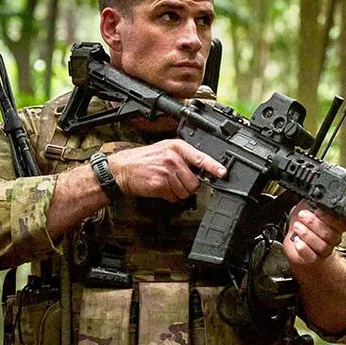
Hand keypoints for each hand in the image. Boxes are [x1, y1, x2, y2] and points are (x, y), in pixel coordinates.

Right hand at [105, 139, 226, 201]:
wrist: (122, 169)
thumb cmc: (144, 160)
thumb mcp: (165, 150)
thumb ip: (184, 157)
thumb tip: (202, 170)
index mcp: (177, 147)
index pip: (201, 157)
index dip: (214, 167)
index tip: (223, 173)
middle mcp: (173, 158)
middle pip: (194, 182)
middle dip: (187, 186)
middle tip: (175, 181)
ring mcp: (166, 171)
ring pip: (185, 192)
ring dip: (177, 193)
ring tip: (165, 183)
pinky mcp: (159, 184)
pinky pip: (174, 197)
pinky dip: (168, 196)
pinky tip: (160, 188)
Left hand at [283, 202, 345, 269]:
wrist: (298, 242)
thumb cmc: (306, 226)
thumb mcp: (309, 209)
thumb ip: (313, 203)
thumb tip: (311, 193)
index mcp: (336, 226)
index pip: (341, 224)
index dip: (329, 218)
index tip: (317, 210)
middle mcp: (333, 240)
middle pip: (329, 235)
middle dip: (314, 223)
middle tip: (302, 215)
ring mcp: (324, 251)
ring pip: (321, 246)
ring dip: (307, 234)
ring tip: (297, 226)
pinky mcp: (313, 259)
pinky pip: (311, 256)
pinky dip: (302, 247)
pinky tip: (297, 240)